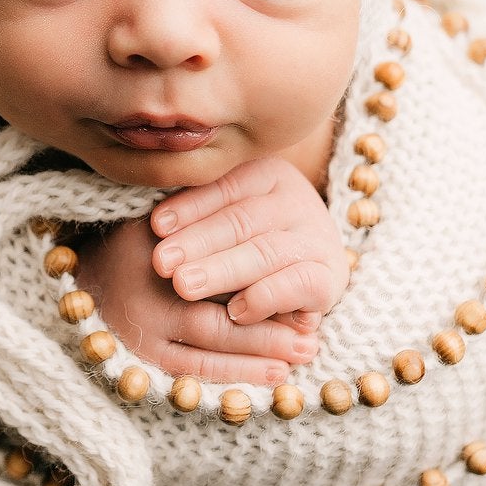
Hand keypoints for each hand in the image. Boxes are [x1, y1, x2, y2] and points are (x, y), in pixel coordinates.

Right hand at [76, 212, 323, 387]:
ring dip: (257, 356)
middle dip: (266, 330)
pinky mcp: (141, 353)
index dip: (261, 283)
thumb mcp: (174, 216)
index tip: (303, 295)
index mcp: (152, 246)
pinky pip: (192, 370)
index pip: (214, 267)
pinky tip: (274, 372)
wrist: (92, 269)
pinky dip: (236, 373)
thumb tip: (281, 241)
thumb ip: (216, 219)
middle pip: (213, 313)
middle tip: (310, 339)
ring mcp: (139, 326)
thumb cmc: (148, 236)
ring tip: (298, 358)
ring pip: (207, 345)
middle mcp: (143, 289)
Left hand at [149, 155, 351, 333]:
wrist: (308, 276)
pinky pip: (299, 284)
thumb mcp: (225, 221)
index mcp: (271, 175)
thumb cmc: (247, 246)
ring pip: (265, 252)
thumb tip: (157, 226)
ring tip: (184, 285)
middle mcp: (298, 201)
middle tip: (161, 262)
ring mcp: (317, 240)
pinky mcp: (330, 279)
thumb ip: (199, 217)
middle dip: (198, 242)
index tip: (156, 225)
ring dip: (222, 271)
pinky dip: (266, 297)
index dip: (190, 206)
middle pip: (243, 220)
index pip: (227, 187)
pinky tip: (236, 311)